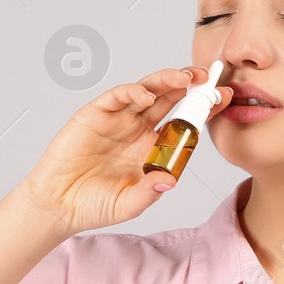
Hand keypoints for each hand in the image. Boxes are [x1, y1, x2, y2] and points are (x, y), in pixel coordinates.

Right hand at [15, 65, 229, 235]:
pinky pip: (116, 97)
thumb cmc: (94, 204)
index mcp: (151, 148)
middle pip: (169, 99)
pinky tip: (145, 95)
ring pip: (147, 91)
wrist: (57, 206)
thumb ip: (150, 191)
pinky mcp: (94, 114)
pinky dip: (132, 92)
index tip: (226, 99)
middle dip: (190, 87)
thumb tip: (170, 180)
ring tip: (184, 77)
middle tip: (208, 78)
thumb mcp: (129, 203)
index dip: (204, 110)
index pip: (183, 123)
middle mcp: (137, 129)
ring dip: (166, 81)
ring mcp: (117, 120)